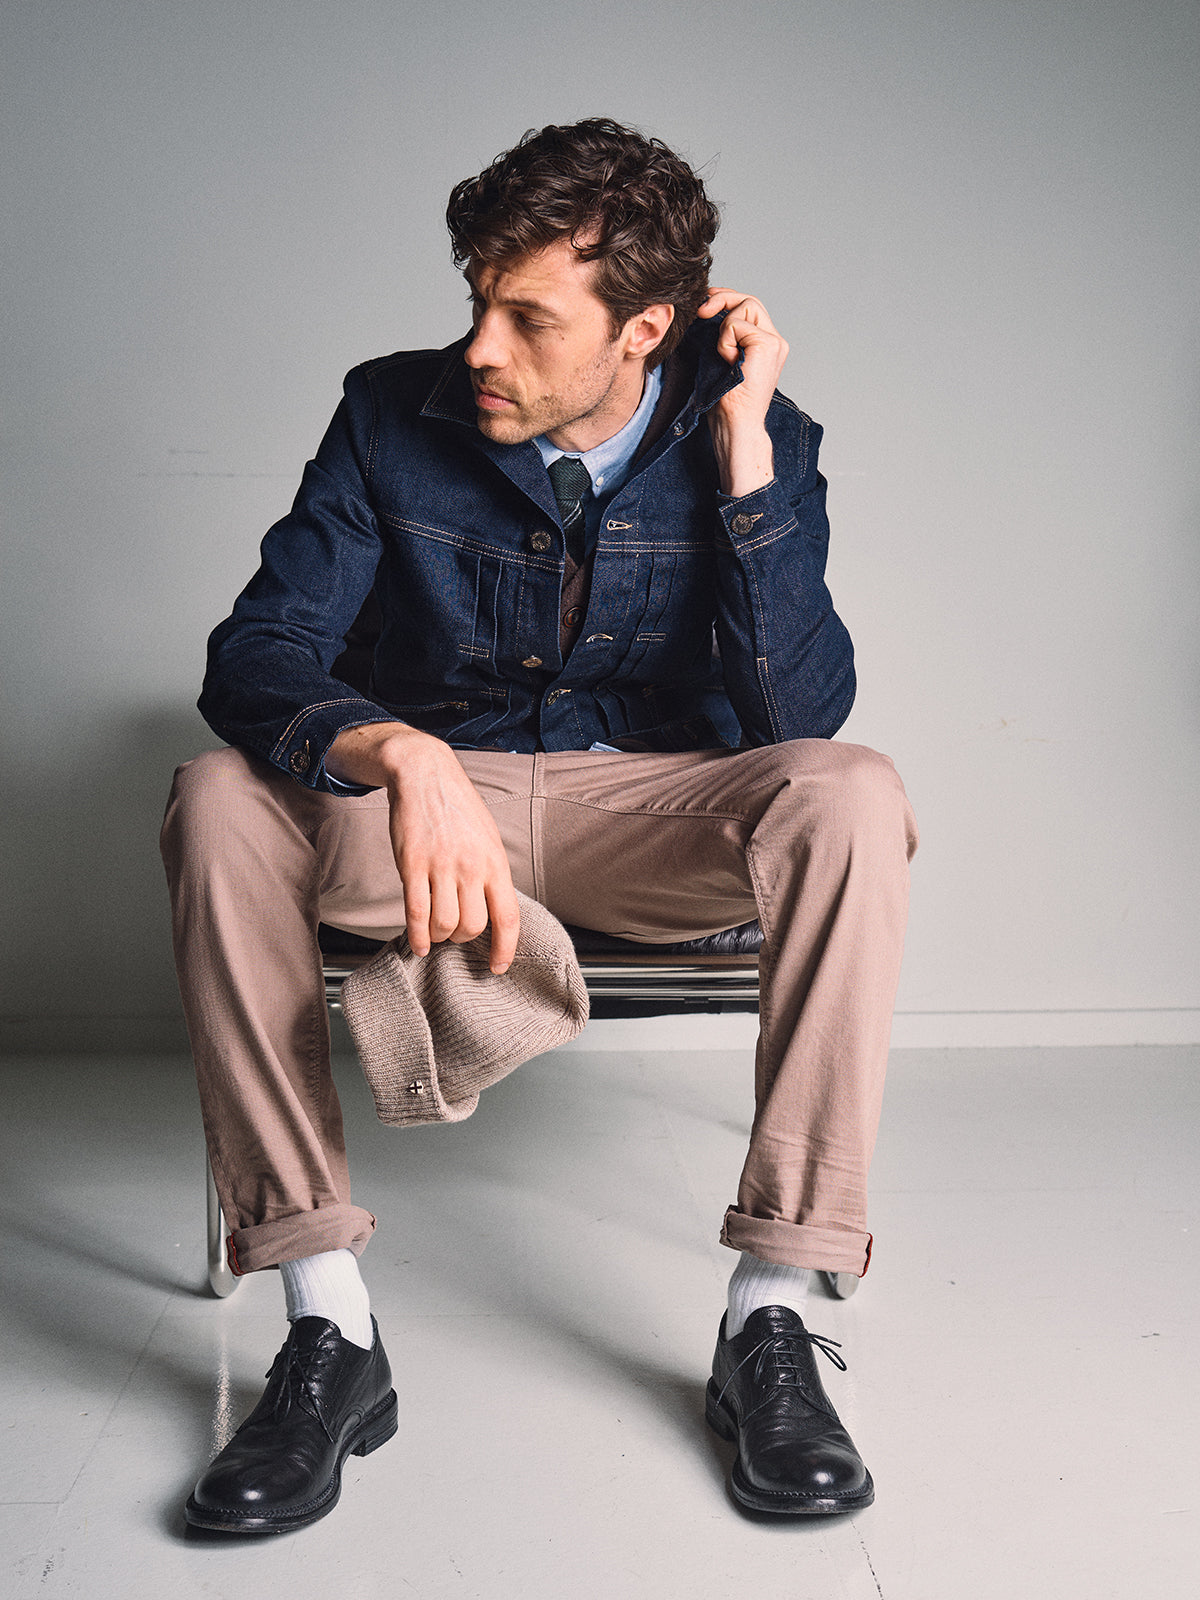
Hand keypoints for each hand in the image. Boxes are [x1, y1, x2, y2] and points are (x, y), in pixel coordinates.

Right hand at [326, 723, 520, 973]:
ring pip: (444, 923)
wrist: (425, 774)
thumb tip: (494, 908)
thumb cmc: (457, 808)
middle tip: (454, 934)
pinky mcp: (412, 864)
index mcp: (496, 862)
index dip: (505, 949)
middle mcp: (472, 867)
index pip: (508, 917)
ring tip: (435, 933)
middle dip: (463, 939)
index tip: (498, 967)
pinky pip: (416, 912)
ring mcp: (441, 866)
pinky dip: (417, 936)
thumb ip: (491, 873)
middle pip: (473, 926)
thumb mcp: (487, 838)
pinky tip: (418, 944)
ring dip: (439, 937)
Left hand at [696, 289, 789, 496]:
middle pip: (749, 300)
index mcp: (765, 344)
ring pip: (746, 306)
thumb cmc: (725, 402)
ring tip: (723, 356)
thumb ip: (721, 336)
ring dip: (724, 328)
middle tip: (701, 311)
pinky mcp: (768, 345)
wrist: (736, 426)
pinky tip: (728, 361)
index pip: (749, 307)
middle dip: (722, 299)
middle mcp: (775, 341)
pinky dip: (724, 341)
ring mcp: (775, 342)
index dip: (725, 299)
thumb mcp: (720, 360)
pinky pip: (737, 324)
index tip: (704, 305)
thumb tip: (705, 311)